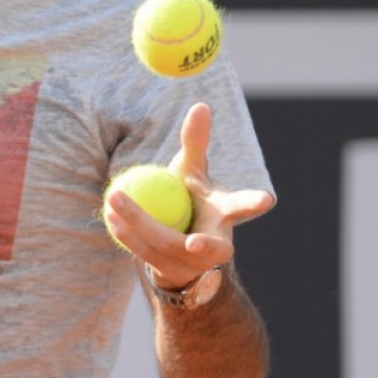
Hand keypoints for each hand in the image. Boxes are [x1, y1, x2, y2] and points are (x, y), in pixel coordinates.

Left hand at [105, 102, 273, 288]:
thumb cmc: (190, 200)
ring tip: (116, 199)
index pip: (243, 207)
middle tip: (193, 243)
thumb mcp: (192, 171)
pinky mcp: (171, 272)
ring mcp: (195, 263)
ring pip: (167, 245)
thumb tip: (201, 105)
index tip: (266, 200)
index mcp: (226, 215)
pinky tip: (111, 216)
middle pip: (212, 246)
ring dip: (139, 224)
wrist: (179, 246)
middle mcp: (217, 245)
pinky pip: (146, 252)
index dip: (254, 203)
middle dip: (205, 245)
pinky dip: (128, 234)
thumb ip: (196, 142)